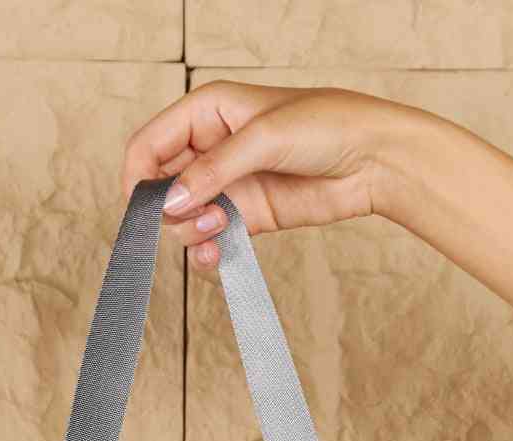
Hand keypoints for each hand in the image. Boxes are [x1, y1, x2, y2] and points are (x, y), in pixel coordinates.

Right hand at [121, 80, 422, 277]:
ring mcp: (228, 185)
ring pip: (183, 219)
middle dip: (170, 211)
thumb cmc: (326, 126)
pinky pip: (211, 240)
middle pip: (161, 188)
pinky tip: (216, 257)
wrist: (373, 159)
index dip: (139, 178)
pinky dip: (207, 253)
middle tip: (202, 219)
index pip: (149, 145)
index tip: (145, 209)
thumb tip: (171, 202)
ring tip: (216, 233)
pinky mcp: (247, 217)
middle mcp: (211, 149)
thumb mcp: (264, 138)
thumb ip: (214, 170)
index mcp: (206, 112)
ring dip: (190, 234)